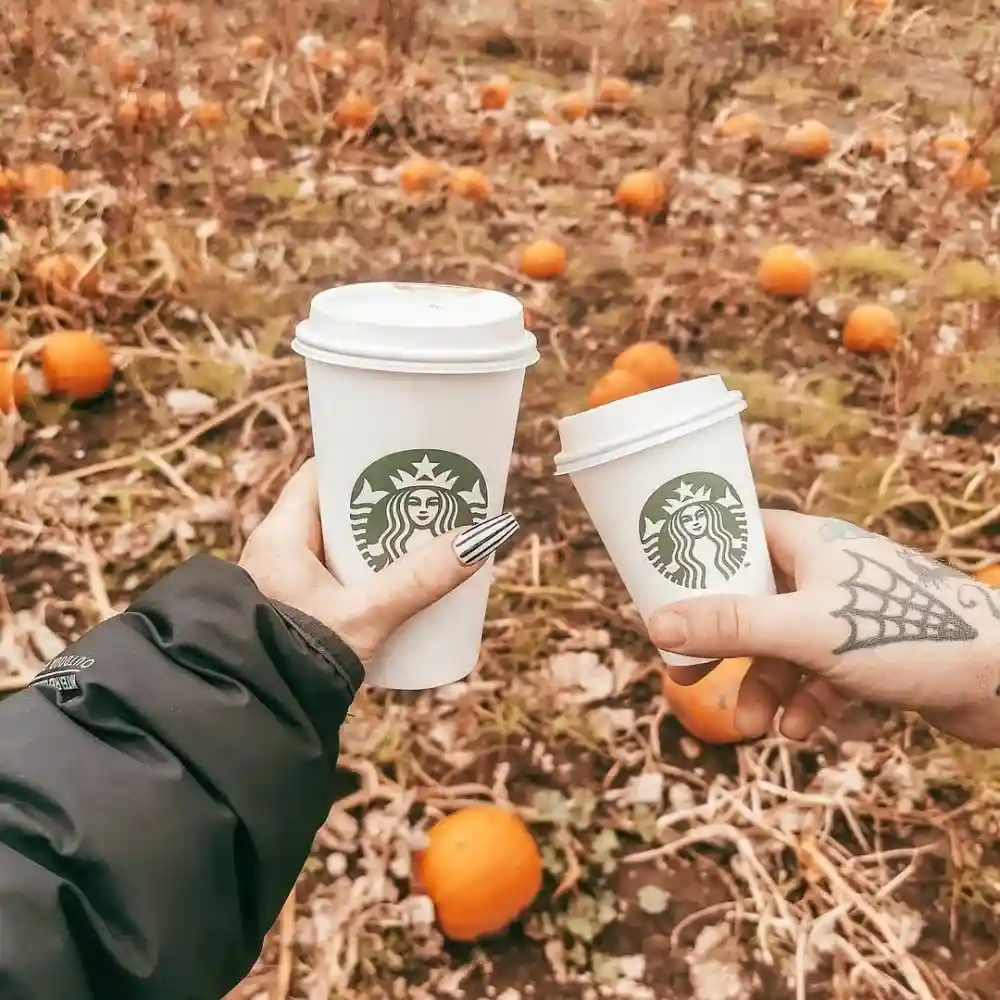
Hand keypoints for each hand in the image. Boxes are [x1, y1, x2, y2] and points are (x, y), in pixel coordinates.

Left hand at [239, 459, 518, 664]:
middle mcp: (276, 554)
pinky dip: (368, 577)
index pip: (321, 474)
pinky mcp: (298, 616)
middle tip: (430, 504)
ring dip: (379, 546)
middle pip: (337, 512)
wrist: (254, 722)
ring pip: (340, 549)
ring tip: (426, 543)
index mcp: (280, 535)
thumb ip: (423, 579)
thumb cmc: (297, 660)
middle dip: (383, 508)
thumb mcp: (367, 615)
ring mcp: (286, 586)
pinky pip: (338, 580)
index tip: (404, 460)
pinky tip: (400, 589)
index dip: (362, 461)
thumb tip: (483, 536)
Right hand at [648, 509, 999, 745]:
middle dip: (724, 647)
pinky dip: (807, 702)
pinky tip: (808, 730)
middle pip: (751, 602)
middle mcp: (825, 571)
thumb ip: (731, 627)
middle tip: (685, 676)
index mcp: (807, 542)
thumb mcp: (805, 631)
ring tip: (758, 727)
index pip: (736, 537)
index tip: (663, 599)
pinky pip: (819, 675)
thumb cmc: (911, 632)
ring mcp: (849, 614)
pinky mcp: (871, 654)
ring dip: (765, 688)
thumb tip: (656, 626)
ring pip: (783, 647)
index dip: (697, 567)